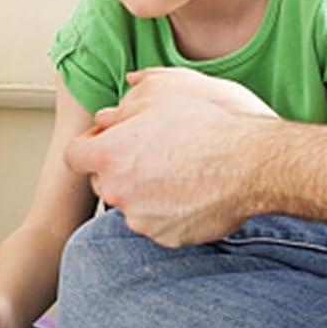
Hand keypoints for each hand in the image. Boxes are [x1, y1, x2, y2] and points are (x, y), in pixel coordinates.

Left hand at [64, 68, 277, 246]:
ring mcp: (142, 219)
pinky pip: (158, 223)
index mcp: (109, 155)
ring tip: (178, 169)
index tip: (110, 139)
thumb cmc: (208, 122)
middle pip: (103, 181)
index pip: (74, 156)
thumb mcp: (162, 90)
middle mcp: (118, 191)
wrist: (252, 163)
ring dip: (145, 190)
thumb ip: (126, 100)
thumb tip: (110, 112)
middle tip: (151, 152)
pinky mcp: (167, 237)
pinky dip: (168, 210)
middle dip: (118, 168)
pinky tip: (192, 189)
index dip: (91, 145)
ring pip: (131, 203)